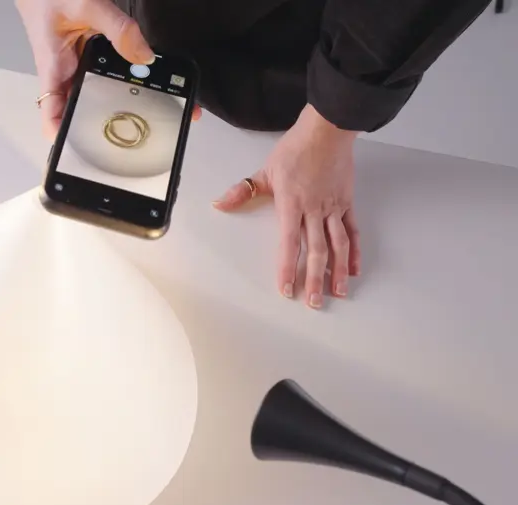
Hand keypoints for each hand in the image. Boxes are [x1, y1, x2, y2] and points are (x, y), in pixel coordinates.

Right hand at [15, 0, 200, 138]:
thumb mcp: (85, 4)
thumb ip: (116, 28)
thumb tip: (143, 55)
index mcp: (53, 68)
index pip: (54, 115)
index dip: (65, 138)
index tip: (83, 152)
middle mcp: (65, 72)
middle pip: (84, 109)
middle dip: (108, 122)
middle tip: (138, 130)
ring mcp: (77, 64)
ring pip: (99, 92)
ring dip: (123, 99)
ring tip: (154, 108)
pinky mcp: (89, 53)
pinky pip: (109, 71)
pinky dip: (128, 75)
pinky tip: (149, 79)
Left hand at [213, 104, 360, 308]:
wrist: (326, 131)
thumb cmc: (295, 150)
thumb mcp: (265, 171)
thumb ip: (243, 191)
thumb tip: (220, 204)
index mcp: (292, 205)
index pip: (289, 243)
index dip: (287, 268)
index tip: (287, 289)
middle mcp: (314, 211)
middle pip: (316, 251)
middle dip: (314, 279)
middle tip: (313, 302)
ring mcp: (333, 208)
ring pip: (338, 245)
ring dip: (338, 271)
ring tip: (338, 293)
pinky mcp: (347, 203)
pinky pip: (352, 231)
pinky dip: (354, 251)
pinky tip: (354, 269)